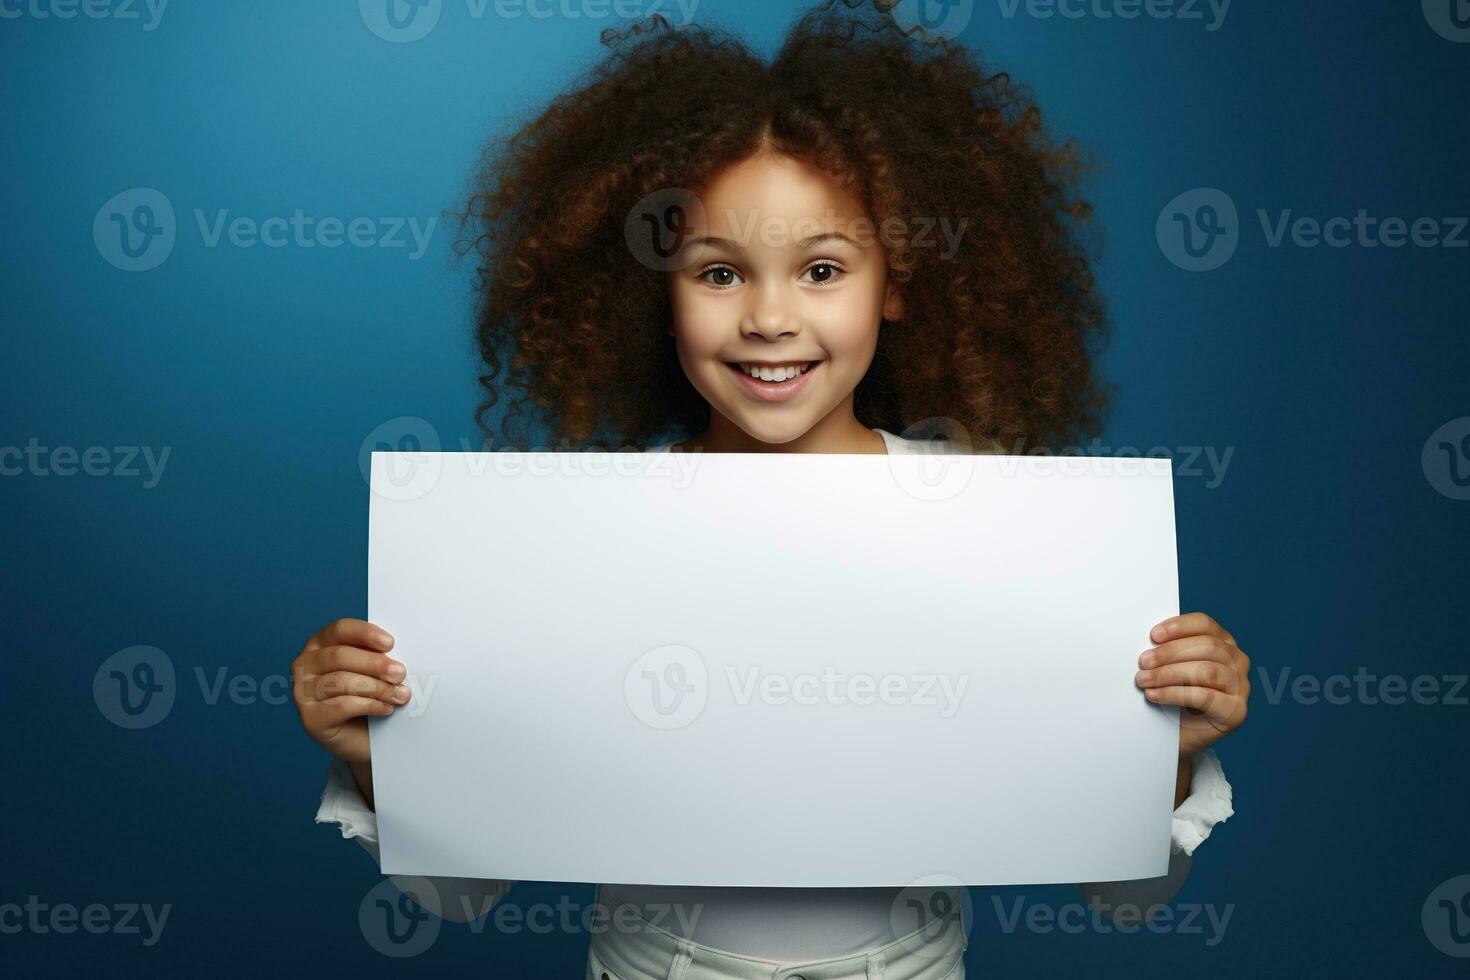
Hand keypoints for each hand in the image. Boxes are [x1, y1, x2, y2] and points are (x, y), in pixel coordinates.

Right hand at [290, 618, 408, 763]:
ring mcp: (303, 692)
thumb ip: (379, 656)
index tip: (390, 643)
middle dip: (374, 664)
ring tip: (400, 695)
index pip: (340, 629)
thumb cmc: (370, 695)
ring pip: (341, 681)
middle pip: (339, 656)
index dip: (365, 633)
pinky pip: (342, 706)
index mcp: (320, 644)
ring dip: (377, 687)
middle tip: (400, 673)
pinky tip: (387, 708)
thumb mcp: (374, 671)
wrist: (364, 738)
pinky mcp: (310, 718)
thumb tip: (397, 653)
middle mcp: (305, 665)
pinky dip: (370, 705)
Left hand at [1134, 611, 1249, 759]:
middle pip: (1206, 646)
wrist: (1175, 734)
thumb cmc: (1172, 694)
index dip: (1178, 627)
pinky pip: (1204, 696)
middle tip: (1142, 663)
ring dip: (1169, 674)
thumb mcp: (1170, 665)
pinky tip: (1154, 695)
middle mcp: (1237, 661)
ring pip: (1205, 670)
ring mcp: (1240, 686)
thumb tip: (1148, 641)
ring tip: (1144, 680)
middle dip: (1169, 653)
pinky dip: (1174, 693)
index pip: (1204, 624)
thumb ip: (1167, 649)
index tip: (1153, 636)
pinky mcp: (1235, 711)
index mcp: (1223, 642)